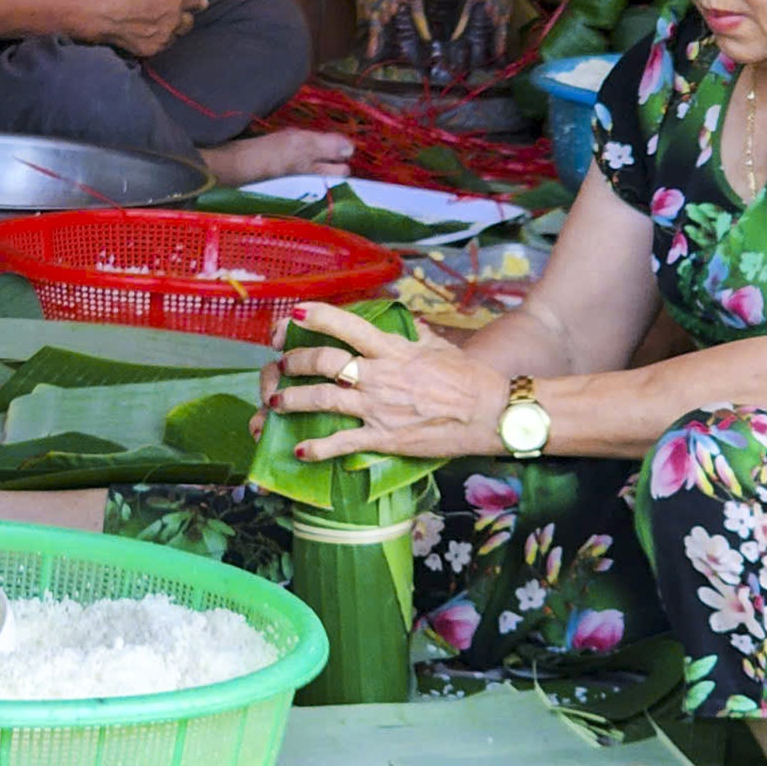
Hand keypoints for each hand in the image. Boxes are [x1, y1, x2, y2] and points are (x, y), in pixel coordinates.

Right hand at [84, 0, 205, 58]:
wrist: (98, 14)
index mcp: (174, 0)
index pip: (197, 0)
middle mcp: (173, 21)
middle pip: (189, 22)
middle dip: (182, 16)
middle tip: (170, 12)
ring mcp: (162, 39)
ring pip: (175, 36)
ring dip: (170, 30)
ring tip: (156, 25)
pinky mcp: (150, 51)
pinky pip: (160, 45)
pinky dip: (156, 40)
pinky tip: (145, 34)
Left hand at [264, 303, 515, 460]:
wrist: (489, 414)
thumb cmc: (469, 378)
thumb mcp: (439, 348)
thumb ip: (416, 335)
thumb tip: (408, 324)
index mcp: (392, 349)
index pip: (347, 325)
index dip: (316, 316)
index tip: (294, 314)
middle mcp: (378, 375)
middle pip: (322, 361)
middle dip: (294, 361)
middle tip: (282, 364)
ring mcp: (377, 408)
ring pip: (321, 400)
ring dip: (291, 400)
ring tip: (276, 403)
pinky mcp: (382, 438)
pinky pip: (340, 443)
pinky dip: (316, 448)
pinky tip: (299, 451)